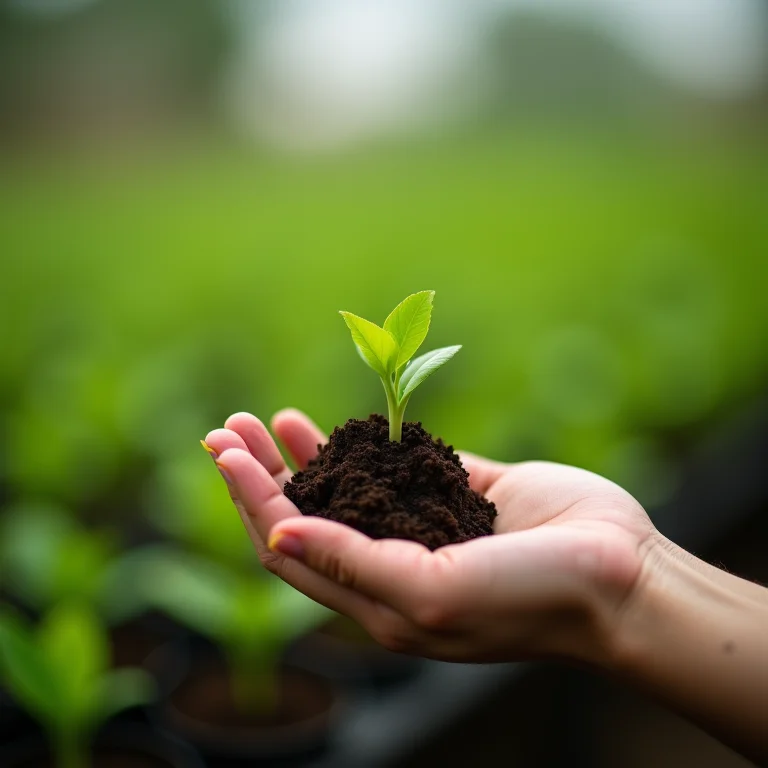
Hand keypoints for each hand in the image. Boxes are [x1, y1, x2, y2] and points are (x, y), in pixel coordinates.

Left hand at [203, 410, 655, 666]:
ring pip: (350, 488)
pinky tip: (350, 424)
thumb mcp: (429, 592)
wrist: (619, 578)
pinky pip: (407, 463)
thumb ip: (351, 564)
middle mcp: (392, 563)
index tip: (225, 452)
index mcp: (376, 598)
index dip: (251, 500)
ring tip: (274, 417)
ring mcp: (426, 525)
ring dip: (308, 454)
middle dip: (264, 472)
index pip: (289, 546)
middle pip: (307, 515)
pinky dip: (373, 442)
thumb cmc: (527, 597)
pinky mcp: (462, 491)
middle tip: (229, 427)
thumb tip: (274, 531)